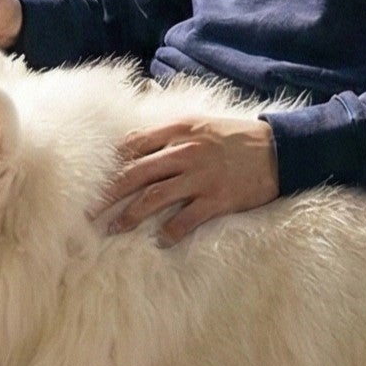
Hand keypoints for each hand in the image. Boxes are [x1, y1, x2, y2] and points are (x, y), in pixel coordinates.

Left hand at [93, 115, 278, 244]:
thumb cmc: (236, 137)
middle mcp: (185, 151)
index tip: (90, 180)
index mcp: (179, 130)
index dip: (109, 164)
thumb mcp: (201, 123)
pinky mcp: (217, 199)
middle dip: (108, 194)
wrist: (279, 150)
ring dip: (129, 216)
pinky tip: (160, 243)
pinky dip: (170, 233)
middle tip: (87, 212)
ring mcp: (200, 176)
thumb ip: (170, 130)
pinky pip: (186, 219)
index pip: (133, 145)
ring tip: (113, 230)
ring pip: (154, 198)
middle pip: (135, 173)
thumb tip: (138, 139)